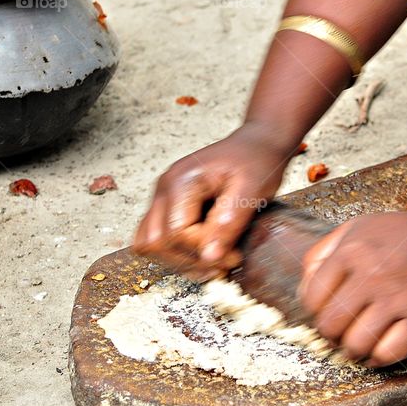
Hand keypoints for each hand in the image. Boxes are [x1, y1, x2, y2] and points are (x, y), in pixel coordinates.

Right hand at [133, 122, 294, 279]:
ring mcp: (162, 196)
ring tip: (216, 261)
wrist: (258, 144)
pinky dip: (176, 253)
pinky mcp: (168, 205)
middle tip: (226, 261)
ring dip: (180, 260)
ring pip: (149, 244)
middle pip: (156, 242)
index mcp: (181, 181)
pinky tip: (206, 252)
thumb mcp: (252, 191)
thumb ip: (229, 224)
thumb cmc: (258, 162)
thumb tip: (208, 258)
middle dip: (190, 259)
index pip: (175, 233)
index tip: (235, 255)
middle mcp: (164, 188)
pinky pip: (155, 237)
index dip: (202, 251)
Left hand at [298, 212, 406, 366]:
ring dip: (352, 350)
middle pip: (330, 325)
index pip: (312, 296)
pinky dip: (378, 359)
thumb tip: (306, 284)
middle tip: (339, 331)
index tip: (324, 312)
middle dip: (330, 334)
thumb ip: (326, 250)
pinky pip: (389, 352)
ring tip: (357, 343)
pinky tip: (377, 353)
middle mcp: (372, 276)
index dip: (314, 310)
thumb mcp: (360, 227)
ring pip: (357, 344)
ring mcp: (398, 299)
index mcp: (352, 252)